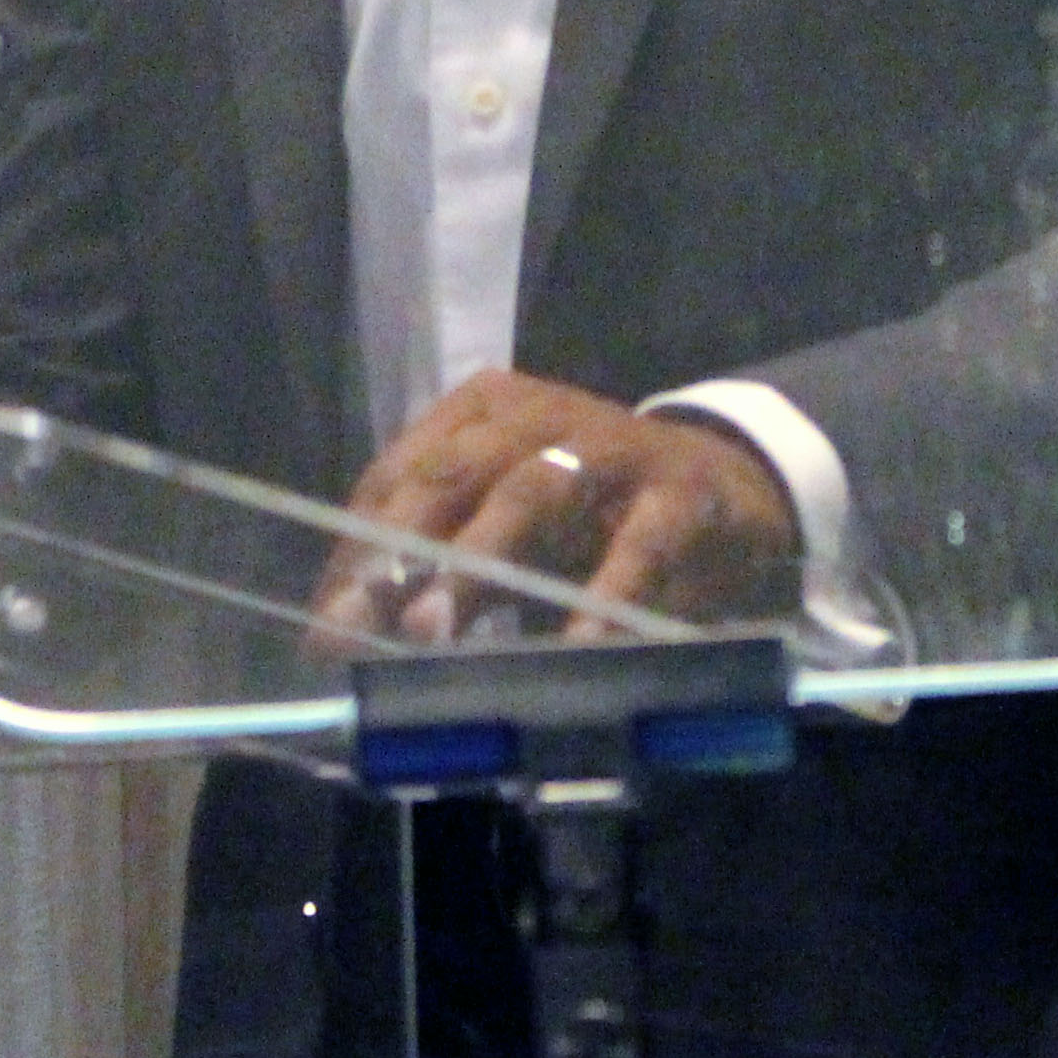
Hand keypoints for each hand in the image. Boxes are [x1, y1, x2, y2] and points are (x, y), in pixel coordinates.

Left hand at [315, 371, 799, 644]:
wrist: (730, 492)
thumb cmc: (590, 517)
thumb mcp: (507, 531)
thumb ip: (436, 568)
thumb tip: (343, 635)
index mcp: (481, 413)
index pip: (400, 474)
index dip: (357, 550)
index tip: (327, 624)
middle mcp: (539, 415)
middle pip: (453, 473)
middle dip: (399, 550)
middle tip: (358, 625)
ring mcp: (613, 447)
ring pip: (533, 491)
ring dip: (476, 562)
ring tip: (432, 630)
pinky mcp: (681, 494)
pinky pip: (637, 545)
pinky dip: (603, 597)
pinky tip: (575, 645)